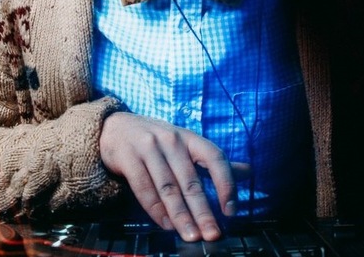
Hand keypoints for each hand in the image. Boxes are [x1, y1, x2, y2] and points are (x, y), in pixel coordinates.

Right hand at [99, 111, 241, 241]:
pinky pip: (145, 189)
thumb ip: (213, 160)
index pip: (215, 158)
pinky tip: (166, 225)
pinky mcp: (129, 158)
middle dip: (203, 210)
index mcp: (190, 137)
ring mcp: (149, 148)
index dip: (226, 183)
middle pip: (191, 180)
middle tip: (212, 233)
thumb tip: (248, 171)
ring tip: (191, 235)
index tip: (231, 210)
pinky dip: (156, 210)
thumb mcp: (186, 143)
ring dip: (181, 216)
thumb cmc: (157, 140)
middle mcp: (171, 140)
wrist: (115, 128)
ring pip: (168, 188)